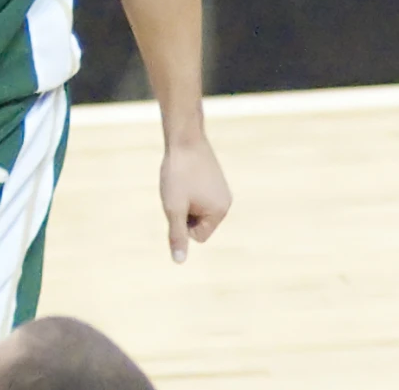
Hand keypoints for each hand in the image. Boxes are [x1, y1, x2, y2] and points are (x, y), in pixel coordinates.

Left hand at [160, 135, 230, 262]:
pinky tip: (184, 173)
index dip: (182, 223)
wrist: (184, 137)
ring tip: (180, 180)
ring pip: (196, 207)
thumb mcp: (173, 207)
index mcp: (219, 213)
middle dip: (184, 211)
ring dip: (185, 199)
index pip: (198, 236)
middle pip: (198, 222)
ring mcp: (221, 189)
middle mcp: (226, 203)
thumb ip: (177, 234)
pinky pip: (198, 194)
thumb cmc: (178, 173)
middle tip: (176, 189)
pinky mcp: (215, 178)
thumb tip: (179, 261)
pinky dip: (188, 188)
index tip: (177, 202)